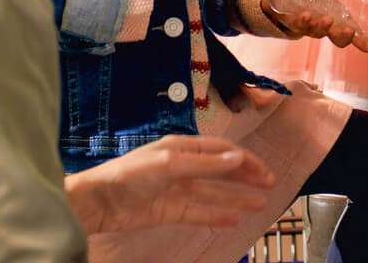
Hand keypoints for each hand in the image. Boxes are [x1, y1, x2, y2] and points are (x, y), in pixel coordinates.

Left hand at [65, 135, 273, 235]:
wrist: (97, 203)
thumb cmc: (130, 175)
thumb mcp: (170, 164)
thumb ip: (205, 164)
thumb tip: (237, 157)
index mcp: (183, 147)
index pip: (221, 151)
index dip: (244, 160)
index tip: (264, 170)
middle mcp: (183, 166)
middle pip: (221, 171)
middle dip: (245, 177)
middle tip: (269, 184)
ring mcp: (177, 190)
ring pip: (214, 193)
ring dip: (236, 197)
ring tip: (260, 204)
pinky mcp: (169, 211)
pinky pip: (198, 212)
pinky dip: (216, 214)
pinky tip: (233, 219)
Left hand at [262, 0, 367, 51]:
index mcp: (336, 16)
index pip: (352, 32)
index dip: (362, 41)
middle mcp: (323, 25)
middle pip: (336, 38)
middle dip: (343, 37)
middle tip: (350, 31)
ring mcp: (307, 25)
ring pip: (317, 32)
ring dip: (323, 28)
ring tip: (327, 20)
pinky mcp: (291, 20)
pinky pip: (297, 25)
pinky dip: (302, 22)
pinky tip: (305, 15)